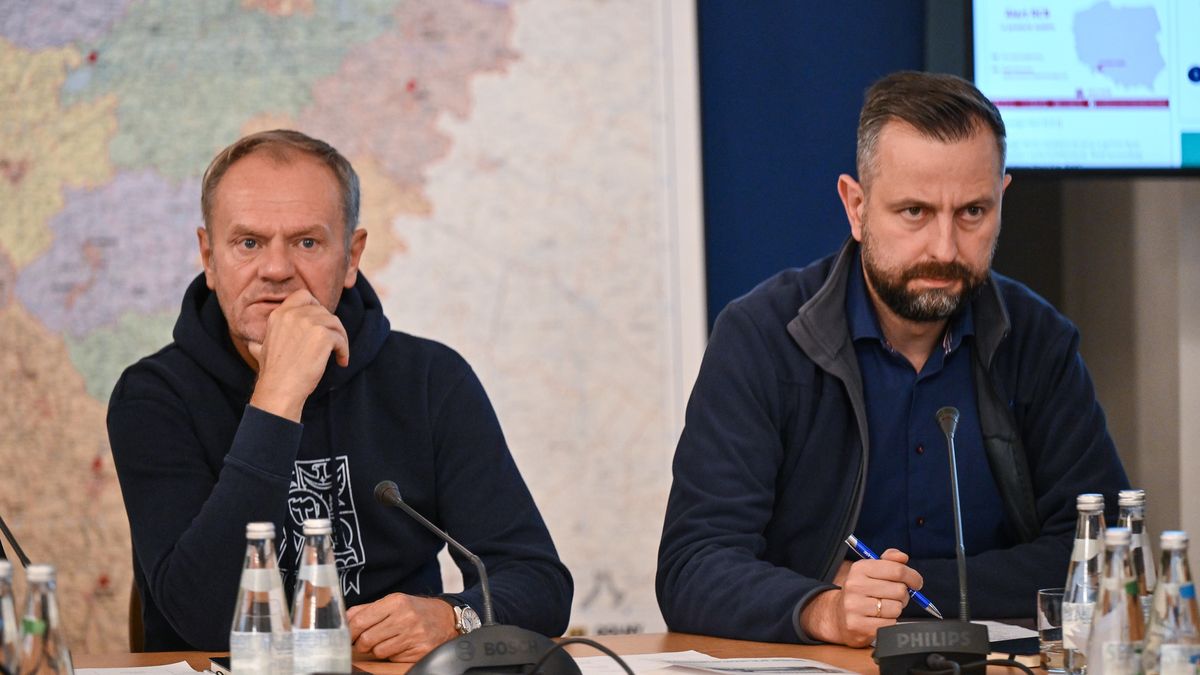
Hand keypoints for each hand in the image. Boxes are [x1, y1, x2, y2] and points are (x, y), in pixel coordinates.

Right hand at [247, 289, 348, 420]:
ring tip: (339, 354)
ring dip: (340, 338)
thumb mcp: (261, 352)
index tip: (320, 322)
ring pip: (335, 323)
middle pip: (323, 311)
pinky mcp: (323, 335)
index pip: (303, 296)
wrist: (279, 389)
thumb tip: (252, 345)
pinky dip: (344, 350)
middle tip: (333, 343)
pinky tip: (341, 361)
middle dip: (330, 327)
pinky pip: (341, 338)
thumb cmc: (273, 374)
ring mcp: (309, 323)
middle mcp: (293, 314)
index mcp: (279, 314)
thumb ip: (261, 343)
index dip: (316, 306)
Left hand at [346, 593, 457, 661]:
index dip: (349, 632)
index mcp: (396, 602)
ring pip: (378, 651)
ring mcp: (414, 635)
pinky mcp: (420, 650)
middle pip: (367, 639)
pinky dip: (392, 654)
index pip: (360, 621)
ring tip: (386, 642)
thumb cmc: (415, 610)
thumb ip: (368, 609)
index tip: (347, 636)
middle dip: (361, 644)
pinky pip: (393, 658)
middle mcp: (405, 617)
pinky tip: (399, 646)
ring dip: (377, 650)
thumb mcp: (394, 602)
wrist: (446, 619)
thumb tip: (344, 619)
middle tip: (363, 643)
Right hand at [800, 548, 921, 646]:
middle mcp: (855, 585)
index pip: (897, 570)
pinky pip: (889, 624)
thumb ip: (889, 561)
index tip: (916, 583)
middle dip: (903, 595)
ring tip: (885, 608)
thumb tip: (903, 557)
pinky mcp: (857, 625)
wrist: (838, 615)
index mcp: (860, 568)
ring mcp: (854, 606)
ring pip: (896, 608)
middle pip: (899, 590)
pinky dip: (889, 623)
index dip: (913, 577)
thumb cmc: (862, 592)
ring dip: (896, 610)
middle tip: (895, 597)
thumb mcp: (871, 571)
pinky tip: (879, 619)